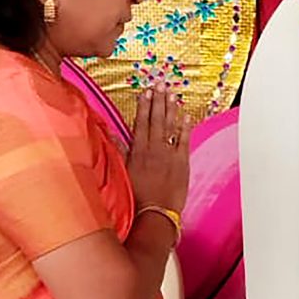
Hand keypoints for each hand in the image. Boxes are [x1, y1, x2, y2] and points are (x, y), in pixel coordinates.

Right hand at [127, 85, 189, 211]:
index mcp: (138, 152)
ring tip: (173, 94)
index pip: (141, 123)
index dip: (144, 106)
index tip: (145, 91)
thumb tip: (111, 135)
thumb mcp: (122, 173)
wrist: (154, 214)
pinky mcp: (182, 163)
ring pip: (170, 127)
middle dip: (158, 101)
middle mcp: (154, 150)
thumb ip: (118, 152)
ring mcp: (169, 155)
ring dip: (171, 109)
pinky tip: (187, 115)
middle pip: (156, 120)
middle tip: (161, 84)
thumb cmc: (135, 198)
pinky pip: (184, 141)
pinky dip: (186, 128)